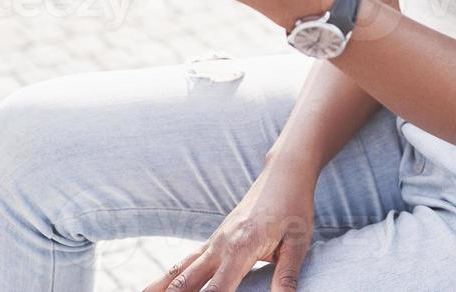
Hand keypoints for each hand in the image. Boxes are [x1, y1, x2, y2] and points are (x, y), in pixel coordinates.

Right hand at [141, 165, 318, 291]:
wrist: (284, 174)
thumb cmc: (294, 208)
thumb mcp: (299, 242)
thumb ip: (287, 275)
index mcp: (240, 248)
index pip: (216, 290)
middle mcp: (220, 245)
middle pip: (186, 282)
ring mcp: (214, 241)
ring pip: (178, 270)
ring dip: (159, 288)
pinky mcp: (214, 240)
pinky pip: (184, 261)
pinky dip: (168, 277)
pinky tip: (157, 287)